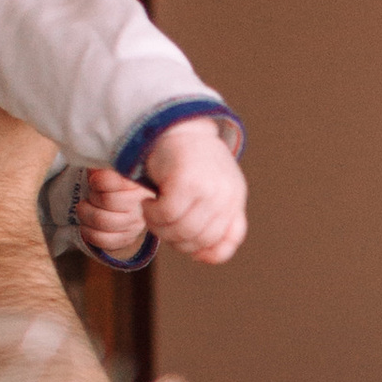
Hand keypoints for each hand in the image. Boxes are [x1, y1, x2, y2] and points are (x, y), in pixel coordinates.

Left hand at [77, 166, 155, 262]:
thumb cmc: (113, 184)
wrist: (123, 204)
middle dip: (92, 197)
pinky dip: (88, 232)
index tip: (94, 180)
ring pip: (102, 221)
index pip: (115, 181)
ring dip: (85, 214)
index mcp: (138, 183)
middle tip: (90, 196)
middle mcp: (141, 204)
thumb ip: (102, 167)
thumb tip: (95, 170)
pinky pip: (102, 239)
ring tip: (84, 208)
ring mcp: (135, 225)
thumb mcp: (108, 169)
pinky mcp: (126, 239)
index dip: (99, 181)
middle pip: (108, 201)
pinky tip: (86, 225)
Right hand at [143, 120, 249, 265]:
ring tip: (151, 213)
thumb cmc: (187, 161)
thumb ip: (212, 220)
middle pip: (199, 240)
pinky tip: (147, 203)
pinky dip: (152, 215)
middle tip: (160, 224)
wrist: (174, 124)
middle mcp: (227, 194)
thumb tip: (203, 257)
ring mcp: (209, 187)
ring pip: (181, 230)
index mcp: (235, 199)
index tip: (183, 244)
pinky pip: (167, 215)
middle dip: (174, 240)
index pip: (226, 244)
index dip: (202, 253)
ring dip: (159, 228)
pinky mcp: (187, 180)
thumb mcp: (209, 190)